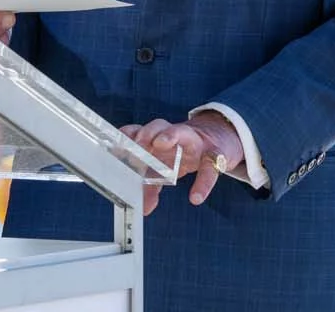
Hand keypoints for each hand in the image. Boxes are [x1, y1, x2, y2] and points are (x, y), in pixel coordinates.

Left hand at [122, 112, 244, 215]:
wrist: (219, 142)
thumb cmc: (184, 154)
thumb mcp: (167, 169)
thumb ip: (152, 187)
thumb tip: (143, 209)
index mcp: (159, 139)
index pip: (140, 132)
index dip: (127, 136)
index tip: (115, 145)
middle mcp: (174, 135)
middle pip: (159, 125)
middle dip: (147, 131)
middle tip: (138, 141)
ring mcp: (196, 141)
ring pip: (183, 131)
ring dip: (170, 134)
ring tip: (160, 143)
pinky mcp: (216, 153)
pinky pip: (210, 165)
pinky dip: (204, 182)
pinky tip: (196, 197)